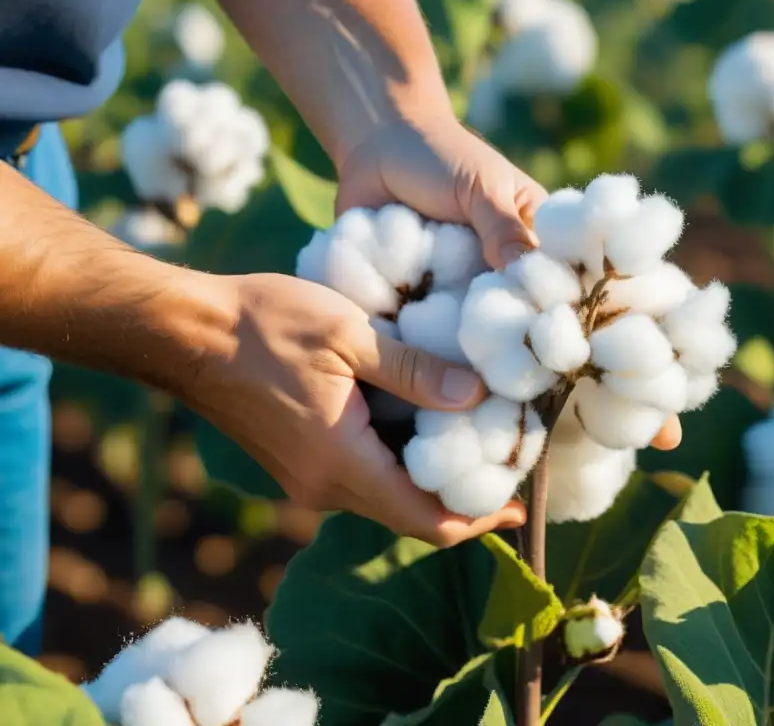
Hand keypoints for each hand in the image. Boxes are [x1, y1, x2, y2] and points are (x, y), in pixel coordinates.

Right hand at [189, 272, 526, 547]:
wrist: (183, 332)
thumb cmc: (262, 325)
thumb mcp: (350, 335)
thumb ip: (415, 370)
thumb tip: (475, 394)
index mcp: (341, 463)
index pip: (424, 521)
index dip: (478, 520)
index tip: (519, 509)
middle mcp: (322, 487)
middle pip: (408, 515)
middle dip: (460, 499)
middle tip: (505, 463)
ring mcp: (305, 478)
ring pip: (384, 497)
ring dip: (426, 479)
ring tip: (473, 439)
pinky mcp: (295, 462)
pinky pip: (359, 477)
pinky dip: (395, 463)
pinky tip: (418, 424)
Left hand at [335, 114, 682, 447]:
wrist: (375, 150)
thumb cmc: (441, 157)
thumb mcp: (482, 187)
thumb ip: (504, 230)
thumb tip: (531, 277)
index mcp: (548, 255)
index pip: (607, 304)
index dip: (641, 350)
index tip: (671, 395)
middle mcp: (521, 293)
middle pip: (567, 352)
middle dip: (601, 396)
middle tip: (638, 442)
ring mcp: (479, 315)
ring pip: (512, 370)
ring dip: (534, 409)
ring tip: (564, 457)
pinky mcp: (433, 324)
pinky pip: (453, 364)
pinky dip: (463, 395)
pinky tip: (479, 433)